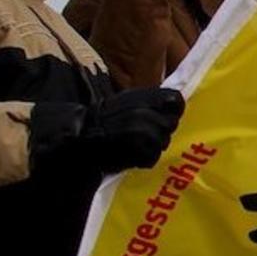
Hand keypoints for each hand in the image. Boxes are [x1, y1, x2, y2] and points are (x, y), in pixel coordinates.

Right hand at [67, 88, 185, 173]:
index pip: (176, 100)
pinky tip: (132, 155)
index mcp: (144, 96)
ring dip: (153, 147)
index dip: (174, 110)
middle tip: (145, 135)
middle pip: (171, 124)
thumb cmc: (104, 119)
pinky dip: (144, 159)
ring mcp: (143, 131)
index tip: (167, 116)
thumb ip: (151, 101)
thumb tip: (174, 106)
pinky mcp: (139, 150)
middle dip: (161, 131)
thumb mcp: (127, 100)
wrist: (80, 136)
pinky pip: (153, 157)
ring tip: (135, 145)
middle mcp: (146, 111)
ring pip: (163, 142)